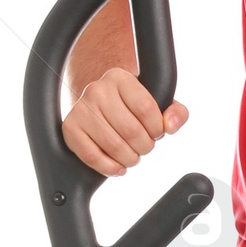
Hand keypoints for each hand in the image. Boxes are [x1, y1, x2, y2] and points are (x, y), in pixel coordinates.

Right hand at [65, 69, 188, 176]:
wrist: (99, 105)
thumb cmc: (131, 107)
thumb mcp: (157, 102)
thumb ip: (175, 112)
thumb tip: (170, 126)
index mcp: (120, 78)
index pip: (145, 108)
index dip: (156, 128)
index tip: (156, 133)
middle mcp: (97, 89)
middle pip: (130, 130)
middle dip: (144, 147)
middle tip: (144, 147)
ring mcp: (81, 108)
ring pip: (113, 146)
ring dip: (129, 159)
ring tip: (132, 156)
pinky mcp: (70, 128)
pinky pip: (91, 156)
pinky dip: (109, 168)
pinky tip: (117, 166)